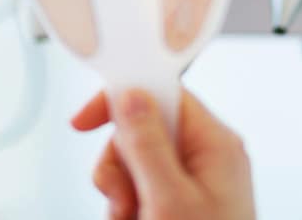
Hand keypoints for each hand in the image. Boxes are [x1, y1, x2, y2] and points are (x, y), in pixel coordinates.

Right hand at [72, 88, 254, 219]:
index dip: (124, 98)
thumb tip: (131, 97)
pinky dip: (128, 208)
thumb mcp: (169, 201)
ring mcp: (195, 182)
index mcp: (215, 144)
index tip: (87, 121)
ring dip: (121, 193)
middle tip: (123, 200)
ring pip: (134, 163)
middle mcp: (207, 157)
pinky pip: (140, 189)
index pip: (164, 93)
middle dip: (120, 165)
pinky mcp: (181, 203)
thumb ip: (148, 146)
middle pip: (141, 130)